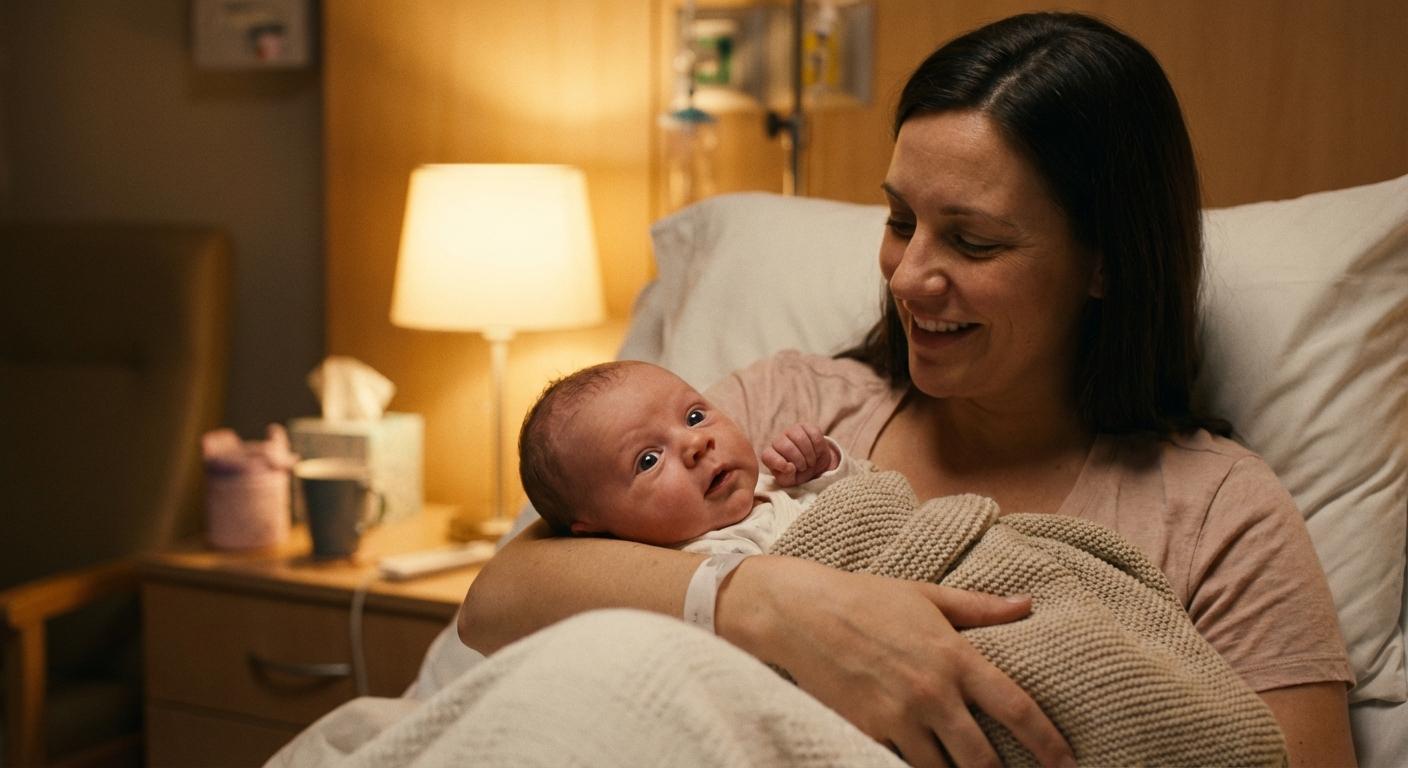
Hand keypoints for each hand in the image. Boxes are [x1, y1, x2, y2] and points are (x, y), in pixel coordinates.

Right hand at [718, 557, 1074, 767]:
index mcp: (955, 656)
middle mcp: (933, 693)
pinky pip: (901, 765)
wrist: (801, 613)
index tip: (1067, 764)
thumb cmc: (865, 598)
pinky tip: (925, 766)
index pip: (1016, 707)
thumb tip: (1027, 605)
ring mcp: (899, 717)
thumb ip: (980, 608)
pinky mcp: (868, 732)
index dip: (1048, 742)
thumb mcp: (926, 595)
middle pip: (982, 759)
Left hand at [761, 423, 838, 486]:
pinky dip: (818, 446)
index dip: (779, 463)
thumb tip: (790, 467)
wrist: (814, 465)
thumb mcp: (790, 481)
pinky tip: (817, 452)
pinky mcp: (806, 427)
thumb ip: (786, 477)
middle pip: (786, 447)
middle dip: (799, 460)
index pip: (767, 456)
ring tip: (811, 462)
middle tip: (805, 467)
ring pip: (800, 438)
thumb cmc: (798, 474)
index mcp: (770, 455)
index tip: (791, 470)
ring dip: (809, 454)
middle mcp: (778, 441)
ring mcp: (791, 431)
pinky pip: (813, 433)